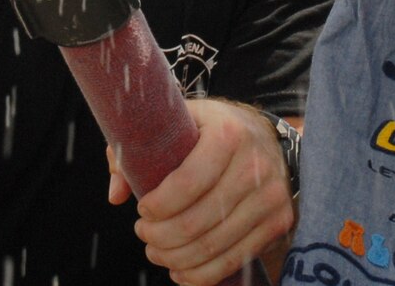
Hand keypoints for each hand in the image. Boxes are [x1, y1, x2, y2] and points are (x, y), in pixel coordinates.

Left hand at [111, 100, 295, 284]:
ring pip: (214, 246)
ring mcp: (270, 196)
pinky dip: (202, 274)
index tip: (142, 209)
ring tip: (157, 252)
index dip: (157, 206)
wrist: (264, 137)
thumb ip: (135, 150)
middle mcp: (254, 165)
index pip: (186, 183)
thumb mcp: (174, 124)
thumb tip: (116, 194)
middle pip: (197, 222)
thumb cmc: (207, 131)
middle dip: (160, 237)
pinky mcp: (278, 221)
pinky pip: (235, 260)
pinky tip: (180, 270)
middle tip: (144, 234)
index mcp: (227, 133)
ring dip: (176, 259)